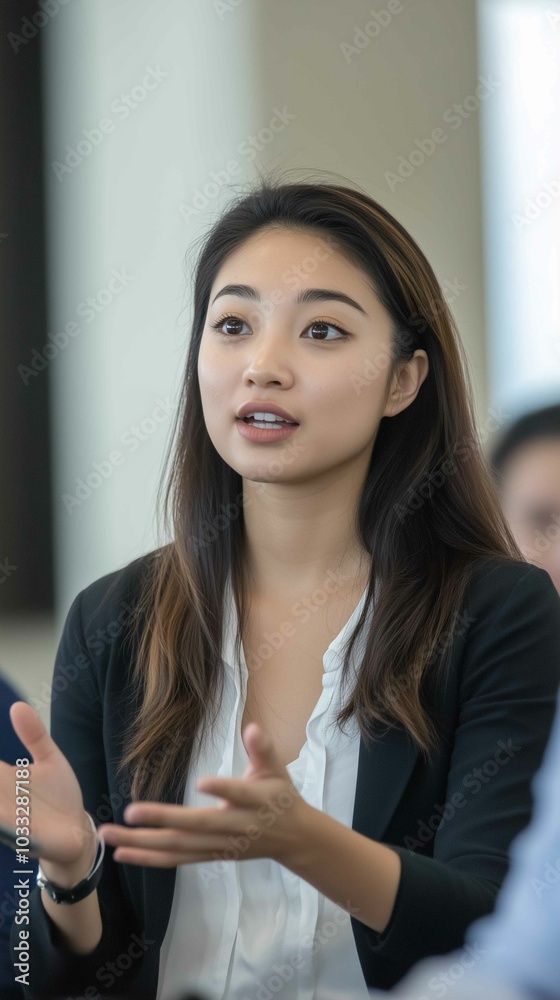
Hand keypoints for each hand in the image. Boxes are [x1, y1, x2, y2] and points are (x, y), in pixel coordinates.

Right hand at [0, 702, 95, 878]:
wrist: (77, 832)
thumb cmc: (60, 796)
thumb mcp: (50, 759)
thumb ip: (34, 735)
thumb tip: (16, 706)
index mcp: (3, 777)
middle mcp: (0, 796)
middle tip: (2, 772)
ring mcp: (4, 815)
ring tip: (0, 785)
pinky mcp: (16, 833)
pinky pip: (2, 824)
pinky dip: (3, 818)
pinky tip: (6, 812)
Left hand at [99, 722, 312, 867]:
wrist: (292, 838)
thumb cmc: (280, 796)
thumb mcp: (277, 770)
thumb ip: (264, 749)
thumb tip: (253, 728)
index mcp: (255, 801)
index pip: (240, 793)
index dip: (224, 789)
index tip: (203, 782)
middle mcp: (234, 827)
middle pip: (196, 826)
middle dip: (162, 821)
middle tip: (128, 814)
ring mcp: (218, 845)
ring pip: (178, 847)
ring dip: (142, 844)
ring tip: (110, 836)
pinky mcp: (208, 855)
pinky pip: (175, 859)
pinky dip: (148, 858)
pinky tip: (121, 854)